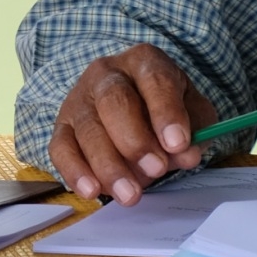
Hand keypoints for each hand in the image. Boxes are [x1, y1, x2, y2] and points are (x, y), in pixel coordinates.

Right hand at [49, 43, 216, 203]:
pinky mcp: (63, 126)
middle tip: (156, 169)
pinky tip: (92, 190)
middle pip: (114, 101)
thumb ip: (195, 129)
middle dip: (135, 140)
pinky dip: (75, 171)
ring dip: (108, 165)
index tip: (178, 144)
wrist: (133, 103)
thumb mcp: (192, 111)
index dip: (166, 112)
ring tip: (130, 194)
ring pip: (88, 129)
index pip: (154, 80)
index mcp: (144, 62)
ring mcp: (79, 98)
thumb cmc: (165, 108)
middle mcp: (106, 73)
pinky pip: (61, 147)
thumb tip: (185, 154)